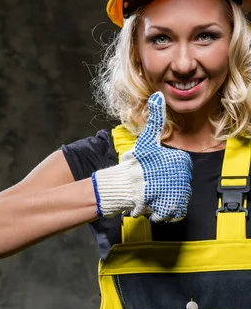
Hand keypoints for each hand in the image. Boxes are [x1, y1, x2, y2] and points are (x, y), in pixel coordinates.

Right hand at [121, 92, 192, 221]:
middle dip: (164, 187)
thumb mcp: (147, 139)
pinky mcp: (172, 209)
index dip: (165, 173)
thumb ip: (155, 118)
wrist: (123, 186)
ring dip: (164, 200)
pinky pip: (174, 213)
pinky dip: (164, 212)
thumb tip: (157, 95)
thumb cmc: (135, 164)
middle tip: (150, 185)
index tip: (153, 172)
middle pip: (178, 186)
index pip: (179, 171)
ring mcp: (179, 194)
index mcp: (182, 161)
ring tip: (151, 195)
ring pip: (176, 200)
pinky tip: (153, 205)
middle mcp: (185, 177)